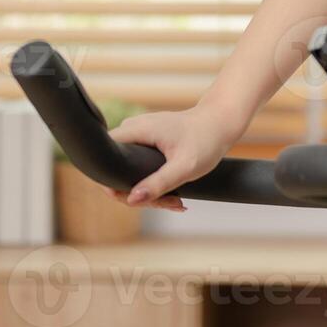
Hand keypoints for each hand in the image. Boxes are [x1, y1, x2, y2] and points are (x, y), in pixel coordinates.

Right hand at [106, 102, 242, 212]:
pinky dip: (156, 184)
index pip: (105, 162)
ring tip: (177, 202)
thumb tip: (131, 199)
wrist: (221, 122)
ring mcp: (139, 136)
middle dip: (141, 195)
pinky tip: (175, 197)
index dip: (115, 186)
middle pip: (117, 172)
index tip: (142, 199)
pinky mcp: (147, 142)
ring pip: (130, 173)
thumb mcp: (184, 166)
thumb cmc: (205, 140)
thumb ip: (158, 183)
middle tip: (170, 203)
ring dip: (151, 193)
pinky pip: (140, 168)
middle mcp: (131, 131)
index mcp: (134, 131)